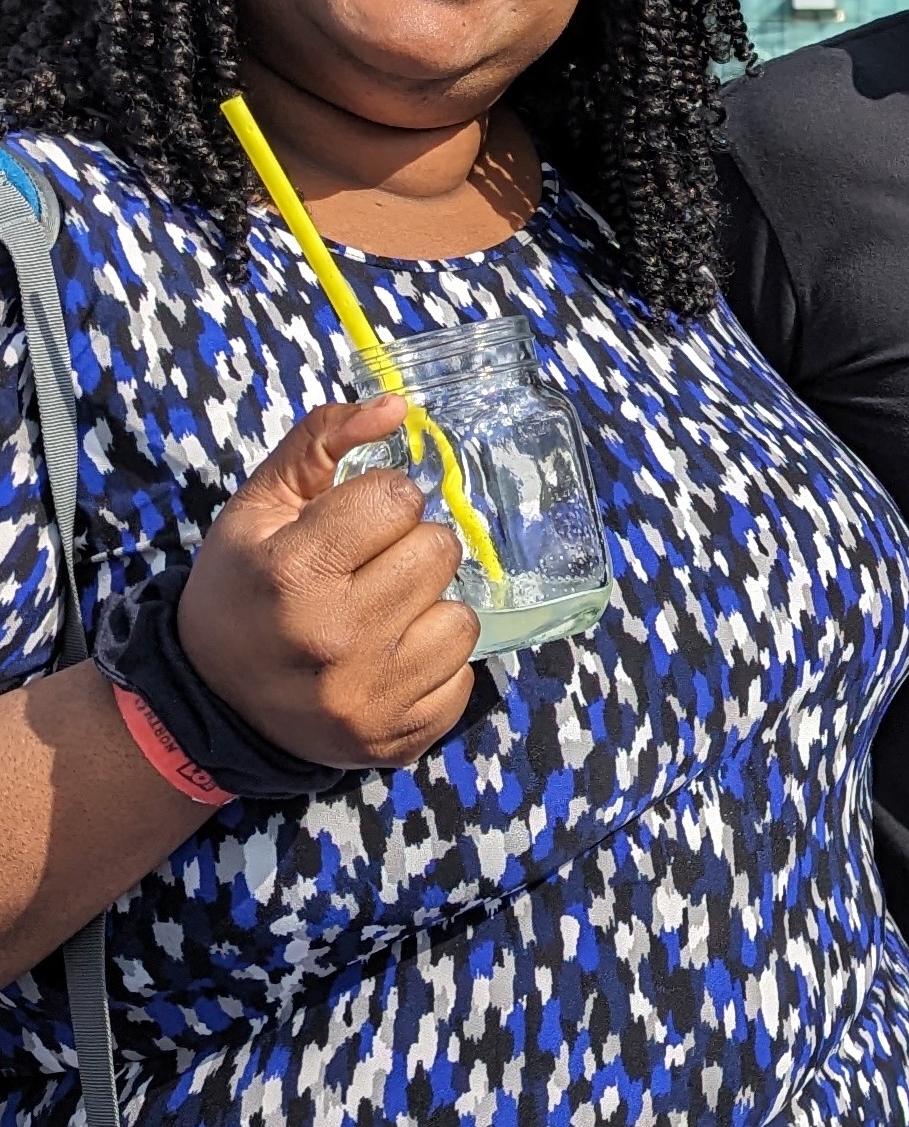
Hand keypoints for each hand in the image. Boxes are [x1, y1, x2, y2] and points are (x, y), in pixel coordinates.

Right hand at [176, 398, 481, 769]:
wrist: (209, 706)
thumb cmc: (242, 592)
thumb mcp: (259, 509)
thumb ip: (322, 440)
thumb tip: (396, 405)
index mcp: (294, 573)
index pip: (399, 498)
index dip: (381, 502)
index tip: (354, 525)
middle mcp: (334, 637)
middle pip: (439, 550)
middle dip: (410, 549)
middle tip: (367, 571)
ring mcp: (369, 696)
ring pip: (461, 615)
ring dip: (429, 608)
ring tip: (381, 617)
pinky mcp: (397, 738)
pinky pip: (463, 677)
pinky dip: (434, 665)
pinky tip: (390, 662)